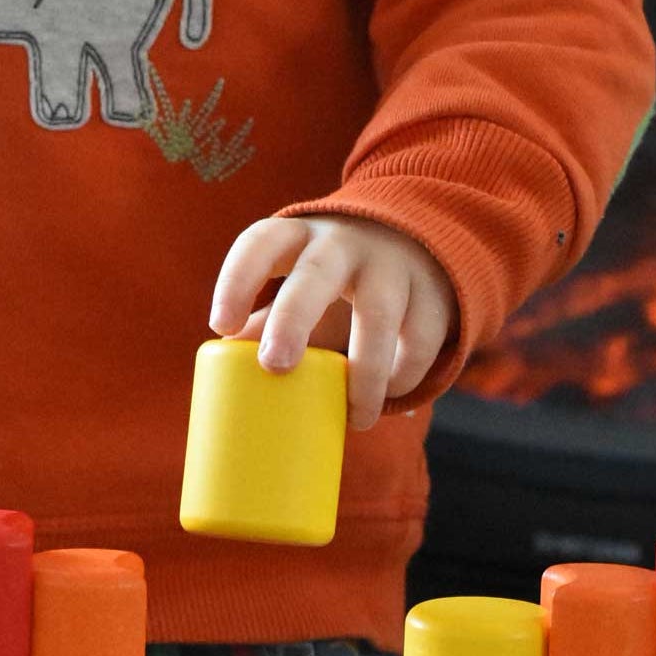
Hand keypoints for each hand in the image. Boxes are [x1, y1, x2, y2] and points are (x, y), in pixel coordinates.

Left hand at [210, 215, 456, 429]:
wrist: (420, 242)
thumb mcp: (298, 283)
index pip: (260, 244)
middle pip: (316, 274)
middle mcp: (344, 244)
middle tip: (274, 365)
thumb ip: (266, 319)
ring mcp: (392, 265)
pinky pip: (419, 339)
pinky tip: (390, 394)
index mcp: (298, 238)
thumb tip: (225, 361)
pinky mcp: (433, 292)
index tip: (222, 325)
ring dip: (365, 372)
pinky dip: (404, 374)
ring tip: (356, 417)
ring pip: (378, 314)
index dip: (237, 281)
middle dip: (293, 318)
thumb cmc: (337, 277)